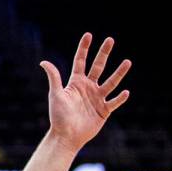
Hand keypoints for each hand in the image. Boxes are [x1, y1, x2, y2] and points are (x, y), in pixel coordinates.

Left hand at [40, 33, 131, 152]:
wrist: (66, 136)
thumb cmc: (58, 116)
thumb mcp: (56, 94)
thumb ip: (54, 78)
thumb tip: (43, 62)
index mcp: (76, 82)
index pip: (80, 61)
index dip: (84, 48)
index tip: (88, 35)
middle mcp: (88, 88)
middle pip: (98, 67)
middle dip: (104, 53)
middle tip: (110, 39)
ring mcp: (97, 98)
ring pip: (111, 82)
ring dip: (119, 73)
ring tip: (128, 62)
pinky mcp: (104, 111)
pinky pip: (114, 102)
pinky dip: (120, 98)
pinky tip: (126, 91)